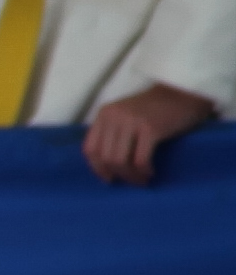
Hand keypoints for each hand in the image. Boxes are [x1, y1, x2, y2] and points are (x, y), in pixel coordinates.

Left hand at [82, 81, 213, 185]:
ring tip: (141, 179)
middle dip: (117, 174)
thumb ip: (112, 134)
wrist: (183, 93)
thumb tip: (105, 167)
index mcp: (104, 114)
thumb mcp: (125, 116)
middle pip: (105, 158)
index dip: (97, 168)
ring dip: (131, 176)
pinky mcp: (150, 129)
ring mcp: (132, 122)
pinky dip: (143, 171)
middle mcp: (114, 117)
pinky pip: (140, 160)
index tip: (108, 178)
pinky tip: (149, 172)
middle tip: (130, 181)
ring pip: (120, 161)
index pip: (90, 149)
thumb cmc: (155, 109)